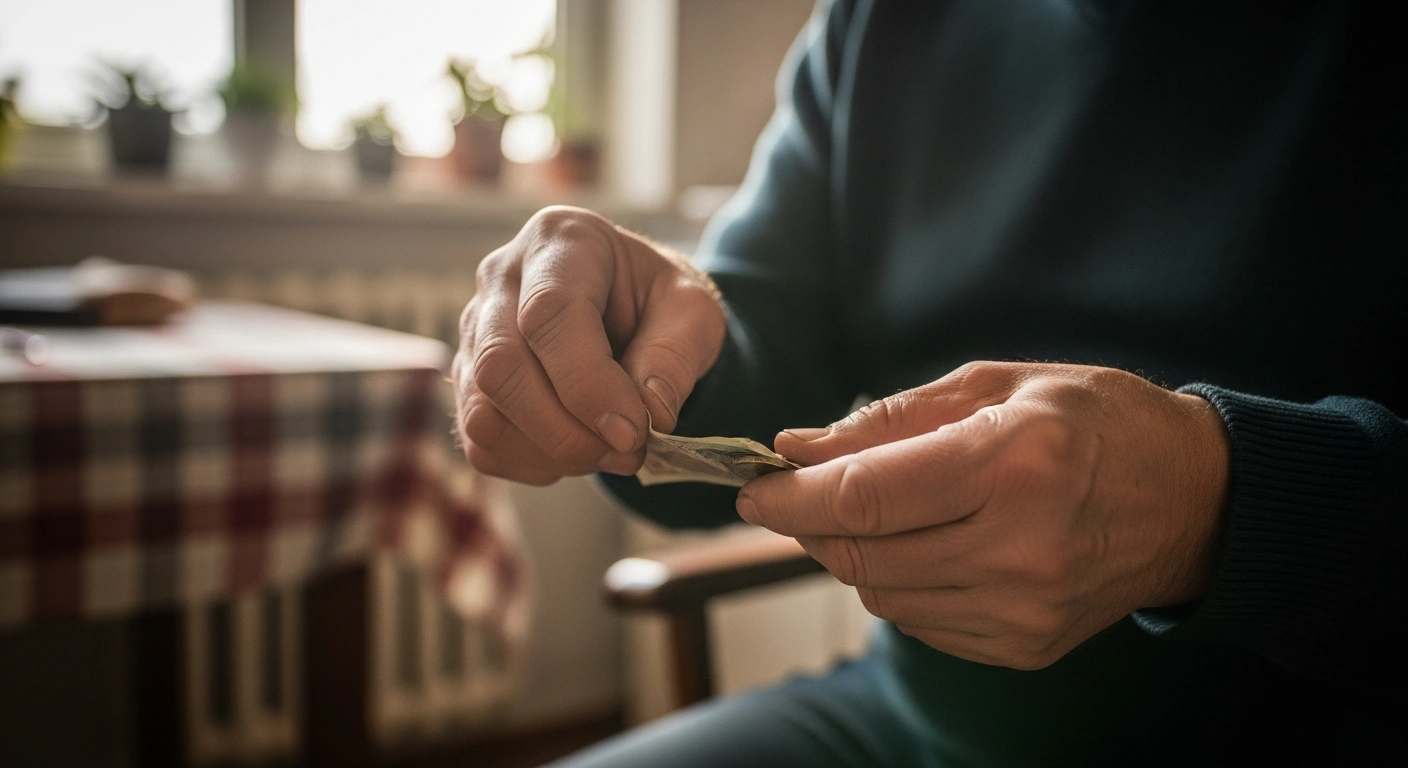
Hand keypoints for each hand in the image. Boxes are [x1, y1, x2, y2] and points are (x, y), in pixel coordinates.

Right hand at [452, 206, 725, 484]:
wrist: (631, 311)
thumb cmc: (658, 302)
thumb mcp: (692, 311)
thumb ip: (676, 356)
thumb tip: (650, 415)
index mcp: (561, 242)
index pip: (549, 314)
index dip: (588, 384)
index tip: (633, 432)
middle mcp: (500, 279)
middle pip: (500, 367)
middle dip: (567, 431)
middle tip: (629, 452)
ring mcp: (473, 332)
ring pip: (482, 413)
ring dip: (552, 453)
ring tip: (610, 452)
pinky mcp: (467, 382)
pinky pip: (482, 442)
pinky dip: (535, 464)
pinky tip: (578, 449)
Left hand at [737, 362, 1229, 669]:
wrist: (1195, 503)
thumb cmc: (1096, 423)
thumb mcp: (997, 385)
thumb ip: (889, 420)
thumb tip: (798, 448)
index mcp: (1013, 463)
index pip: (866, 496)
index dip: (792, 496)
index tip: (754, 484)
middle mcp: (1020, 547)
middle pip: (862, 554)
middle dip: (809, 524)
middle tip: (794, 493)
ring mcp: (1024, 609)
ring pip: (882, 595)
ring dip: (853, 553)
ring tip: (877, 511)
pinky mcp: (1024, 646)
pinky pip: (920, 623)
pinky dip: (899, 584)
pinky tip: (926, 546)